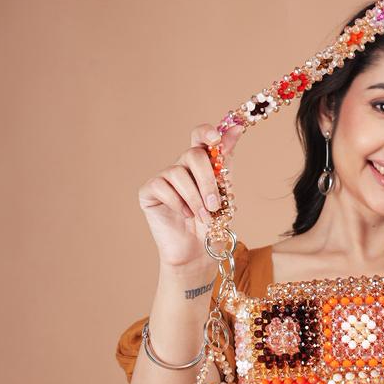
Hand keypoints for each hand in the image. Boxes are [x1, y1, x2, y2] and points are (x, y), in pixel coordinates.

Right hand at [137, 122, 243, 268]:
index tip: (217, 140)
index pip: (200, 136)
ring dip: (195, 197)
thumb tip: (235, 129)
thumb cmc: (212, 226)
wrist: (198, 254)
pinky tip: (185, 216)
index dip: (207, 133)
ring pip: (178, 172)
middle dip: (207, 180)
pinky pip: (162, 186)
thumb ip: (225, 163)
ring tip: (203, 217)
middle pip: (192, 154)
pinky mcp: (149, 192)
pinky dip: (177, 202)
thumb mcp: (225, 193)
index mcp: (201, 164)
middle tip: (214, 203)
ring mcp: (163, 178)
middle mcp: (181, 167)